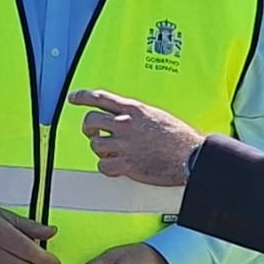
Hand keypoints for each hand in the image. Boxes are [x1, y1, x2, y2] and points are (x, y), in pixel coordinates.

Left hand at [69, 89, 201, 187]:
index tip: (73, 98)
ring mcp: (124, 145)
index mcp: (133, 109)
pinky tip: (117, 166)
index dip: (82, 96)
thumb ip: (136, 114)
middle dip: (89, 128)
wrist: (190, 156)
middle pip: (90, 121)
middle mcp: (125, 124)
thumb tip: (121, 117)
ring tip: (113, 151)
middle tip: (94, 133)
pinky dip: (107, 167)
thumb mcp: (155, 115)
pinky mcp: (126, 165)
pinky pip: (103, 165)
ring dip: (101, 149)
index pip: (100, 97)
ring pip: (95, 144)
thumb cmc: (178, 136)